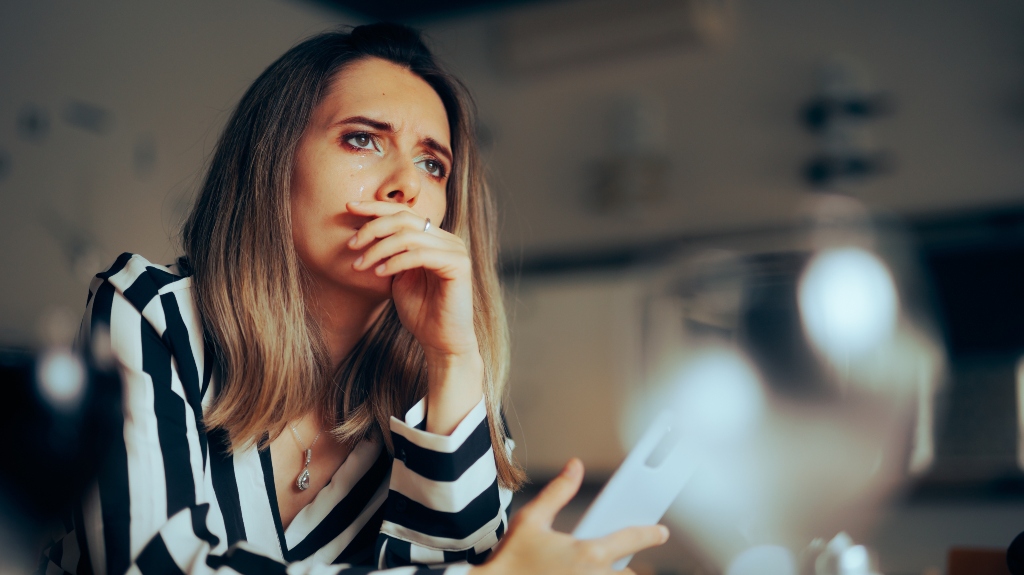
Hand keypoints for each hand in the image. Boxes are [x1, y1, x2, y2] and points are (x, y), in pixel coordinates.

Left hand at [347, 200, 477, 358]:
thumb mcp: (398, 276)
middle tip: (351, 244)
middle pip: (404, 218)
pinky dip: (395, 262)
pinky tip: (379, 273)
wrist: (441, 341)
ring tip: (360, 264)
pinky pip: (420, 254)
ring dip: (378, 248)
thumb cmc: (421, 312)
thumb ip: (389, 253)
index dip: (375, 207)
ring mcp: (455, 250)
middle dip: (373, 228)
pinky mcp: (459, 265)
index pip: (403, 213)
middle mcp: (447, 239)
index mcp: (434, 238)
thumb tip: (364, 231)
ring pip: (409, 235)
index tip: (349, 208)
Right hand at [475, 459, 668, 574]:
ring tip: (600, 568)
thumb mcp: (530, 520)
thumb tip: (574, 467)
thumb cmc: (509, 560)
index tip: (661, 532)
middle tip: (618, 562)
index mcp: (587, 553)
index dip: (650, 534)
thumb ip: (557, 493)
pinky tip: (583, 574)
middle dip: (628, 569)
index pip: (631, 539)